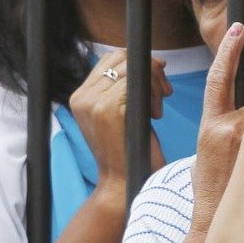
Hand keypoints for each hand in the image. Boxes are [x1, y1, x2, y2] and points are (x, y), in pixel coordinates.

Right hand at [68, 49, 169, 189]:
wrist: (124, 185)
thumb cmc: (130, 153)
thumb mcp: (124, 115)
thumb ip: (128, 89)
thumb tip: (156, 61)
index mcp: (80, 97)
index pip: (111, 58)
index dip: (139, 64)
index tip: (157, 84)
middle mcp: (81, 97)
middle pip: (121, 57)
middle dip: (150, 70)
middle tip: (163, 95)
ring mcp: (91, 102)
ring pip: (131, 67)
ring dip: (154, 83)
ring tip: (157, 109)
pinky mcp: (106, 109)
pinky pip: (137, 81)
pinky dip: (153, 93)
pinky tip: (155, 115)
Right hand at [190, 23, 243, 228]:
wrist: (212, 225)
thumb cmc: (212, 193)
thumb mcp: (204, 157)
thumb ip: (220, 132)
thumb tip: (237, 117)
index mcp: (209, 125)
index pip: (217, 79)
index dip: (228, 52)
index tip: (238, 28)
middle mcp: (223, 126)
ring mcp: (243, 140)